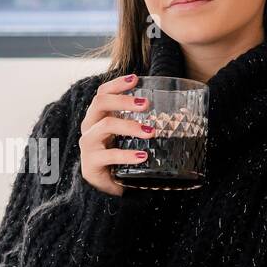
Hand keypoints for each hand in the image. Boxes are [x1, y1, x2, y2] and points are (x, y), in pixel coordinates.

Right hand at [78, 73, 153, 195]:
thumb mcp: (128, 137)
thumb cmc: (119, 157)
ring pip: (106, 125)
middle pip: (100, 103)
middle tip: (146, 104)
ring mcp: (88, 145)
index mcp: (97, 117)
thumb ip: (141, 123)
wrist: (105, 188)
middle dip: (124, 100)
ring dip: (130, 126)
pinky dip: (128, 155)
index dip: (117, 84)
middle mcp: (89, 127)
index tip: (136, 78)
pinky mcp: (90, 164)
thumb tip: (179, 111)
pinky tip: (143, 157)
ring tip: (151, 132)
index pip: (102, 93)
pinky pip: (109, 155)